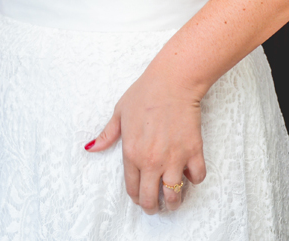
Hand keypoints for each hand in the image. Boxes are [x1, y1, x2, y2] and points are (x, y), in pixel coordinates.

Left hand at [85, 69, 206, 213]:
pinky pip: (197, 176)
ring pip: (174, 194)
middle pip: (151, 198)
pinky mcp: (193, 151)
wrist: (173, 82)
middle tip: (155, 206)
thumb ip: (107, 135)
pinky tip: (189, 173)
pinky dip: (194, 178)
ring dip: (174, 201)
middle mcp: (152, 160)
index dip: (137, 197)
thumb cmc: (145, 93)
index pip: (133, 188)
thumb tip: (91, 148)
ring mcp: (174, 157)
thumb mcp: (119, 113)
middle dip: (152, 207)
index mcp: (132, 153)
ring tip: (173, 198)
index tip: (141, 198)